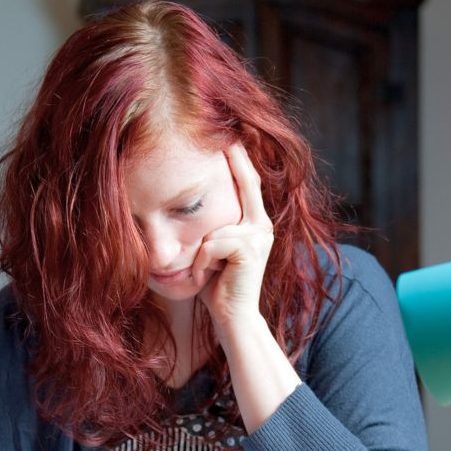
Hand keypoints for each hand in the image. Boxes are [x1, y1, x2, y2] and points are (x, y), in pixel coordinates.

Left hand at [194, 143, 273, 333]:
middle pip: (245, 183)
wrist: (233, 318)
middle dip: (233, 158)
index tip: (228, 132)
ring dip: (201, 250)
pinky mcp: (250, 250)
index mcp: (255, 223)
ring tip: (206, 270)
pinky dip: (202, 262)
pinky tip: (208, 277)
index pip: (248, 181)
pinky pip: (212, 243)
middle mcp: (262, 225)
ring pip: (215, 225)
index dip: (239, 156)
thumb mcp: (212, 250)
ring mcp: (259, 237)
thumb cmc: (216, 286)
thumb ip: (212, 227)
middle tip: (222, 141)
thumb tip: (187, 199)